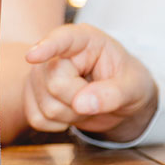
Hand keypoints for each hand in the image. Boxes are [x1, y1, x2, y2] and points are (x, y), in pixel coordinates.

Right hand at [24, 23, 158, 141]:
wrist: (116, 100)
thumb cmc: (125, 83)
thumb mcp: (135, 87)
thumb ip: (113, 94)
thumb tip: (81, 104)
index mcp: (84, 40)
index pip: (62, 40)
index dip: (47, 47)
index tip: (33, 56)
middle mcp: (54, 55)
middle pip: (55, 84)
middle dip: (79, 101)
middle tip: (96, 96)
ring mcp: (38, 75)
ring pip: (47, 107)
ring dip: (72, 115)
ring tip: (85, 103)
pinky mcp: (29, 97)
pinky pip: (38, 119)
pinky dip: (58, 125)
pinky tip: (70, 112)